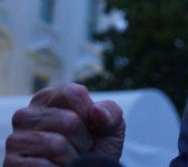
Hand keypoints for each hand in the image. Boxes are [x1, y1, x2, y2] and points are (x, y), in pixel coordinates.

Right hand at [4, 83, 124, 166]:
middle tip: (80, 148)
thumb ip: (111, 112)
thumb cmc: (95, 148)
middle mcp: (27, 115)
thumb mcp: (111, 127)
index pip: (74, 93)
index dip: (89, 113)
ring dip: (72, 157)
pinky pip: (42, 166)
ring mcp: (16, 139)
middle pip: (68, 120)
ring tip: (70, 159)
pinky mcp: (12, 163)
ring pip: (55, 144)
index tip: (90, 126)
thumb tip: (96, 112)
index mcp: (49, 98)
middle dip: (83, 139)